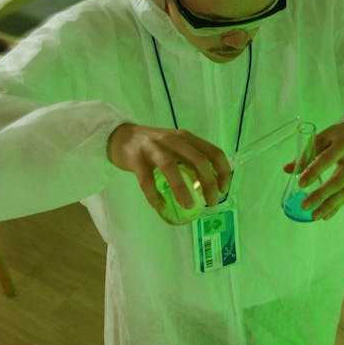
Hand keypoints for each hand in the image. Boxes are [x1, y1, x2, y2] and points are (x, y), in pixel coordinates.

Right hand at [107, 123, 232, 212]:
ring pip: (171, 168)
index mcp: (187, 137)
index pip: (213, 152)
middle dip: (208, 183)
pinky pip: (146, 181)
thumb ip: (190, 160)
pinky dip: (154, 196)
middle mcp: (173, 139)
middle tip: (211, 202)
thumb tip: (209, 187)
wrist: (120, 137)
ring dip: (182, 189)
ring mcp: (153, 148)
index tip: (223, 189)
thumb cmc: (154, 147)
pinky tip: (161, 207)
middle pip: (197, 160)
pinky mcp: (136, 159)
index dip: (223, 172)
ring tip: (190, 206)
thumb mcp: (176, 147)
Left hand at [283, 122, 343, 220]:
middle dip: (321, 195)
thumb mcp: (323, 138)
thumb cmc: (338, 137)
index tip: (300, 184)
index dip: (314, 172)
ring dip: (329, 205)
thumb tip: (287, 170)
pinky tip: (326, 215)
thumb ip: (306, 153)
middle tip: (305, 205)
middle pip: (338, 180)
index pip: (328, 159)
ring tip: (314, 215)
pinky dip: (337, 206)